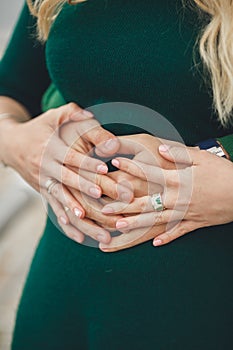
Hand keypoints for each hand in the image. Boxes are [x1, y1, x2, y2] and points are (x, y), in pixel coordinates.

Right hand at [4, 103, 120, 226]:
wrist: (12, 145)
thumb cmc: (40, 128)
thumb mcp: (54, 116)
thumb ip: (72, 113)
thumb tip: (92, 115)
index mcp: (51, 148)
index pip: (71, 157)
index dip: (87, 163)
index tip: (105, 169)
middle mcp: (46, 167)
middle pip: (68, 181)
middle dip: (87, 191)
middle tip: (106, 202)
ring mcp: (44, 183)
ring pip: (63, 202)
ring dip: (81, 218)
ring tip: (100, 233)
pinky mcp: (44, 193)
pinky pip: (55, 210)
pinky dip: (66, 225)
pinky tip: (79, 238)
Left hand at [102, 142, 232, 248]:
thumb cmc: (224, 172)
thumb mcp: (202, 158)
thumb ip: (179, 154)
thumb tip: (160, 149)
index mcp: (178, 180)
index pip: (148, 173)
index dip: (130, 167)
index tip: (115, 164)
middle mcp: (177, 198)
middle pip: (146, 203)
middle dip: (124, 206)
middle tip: (105, 210)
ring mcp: (185, 213)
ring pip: (156, 220)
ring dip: (137, 224)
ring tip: (120, 228)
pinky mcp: (196, 222)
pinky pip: (179, 232)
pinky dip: (168, 237)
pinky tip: (156, 243)